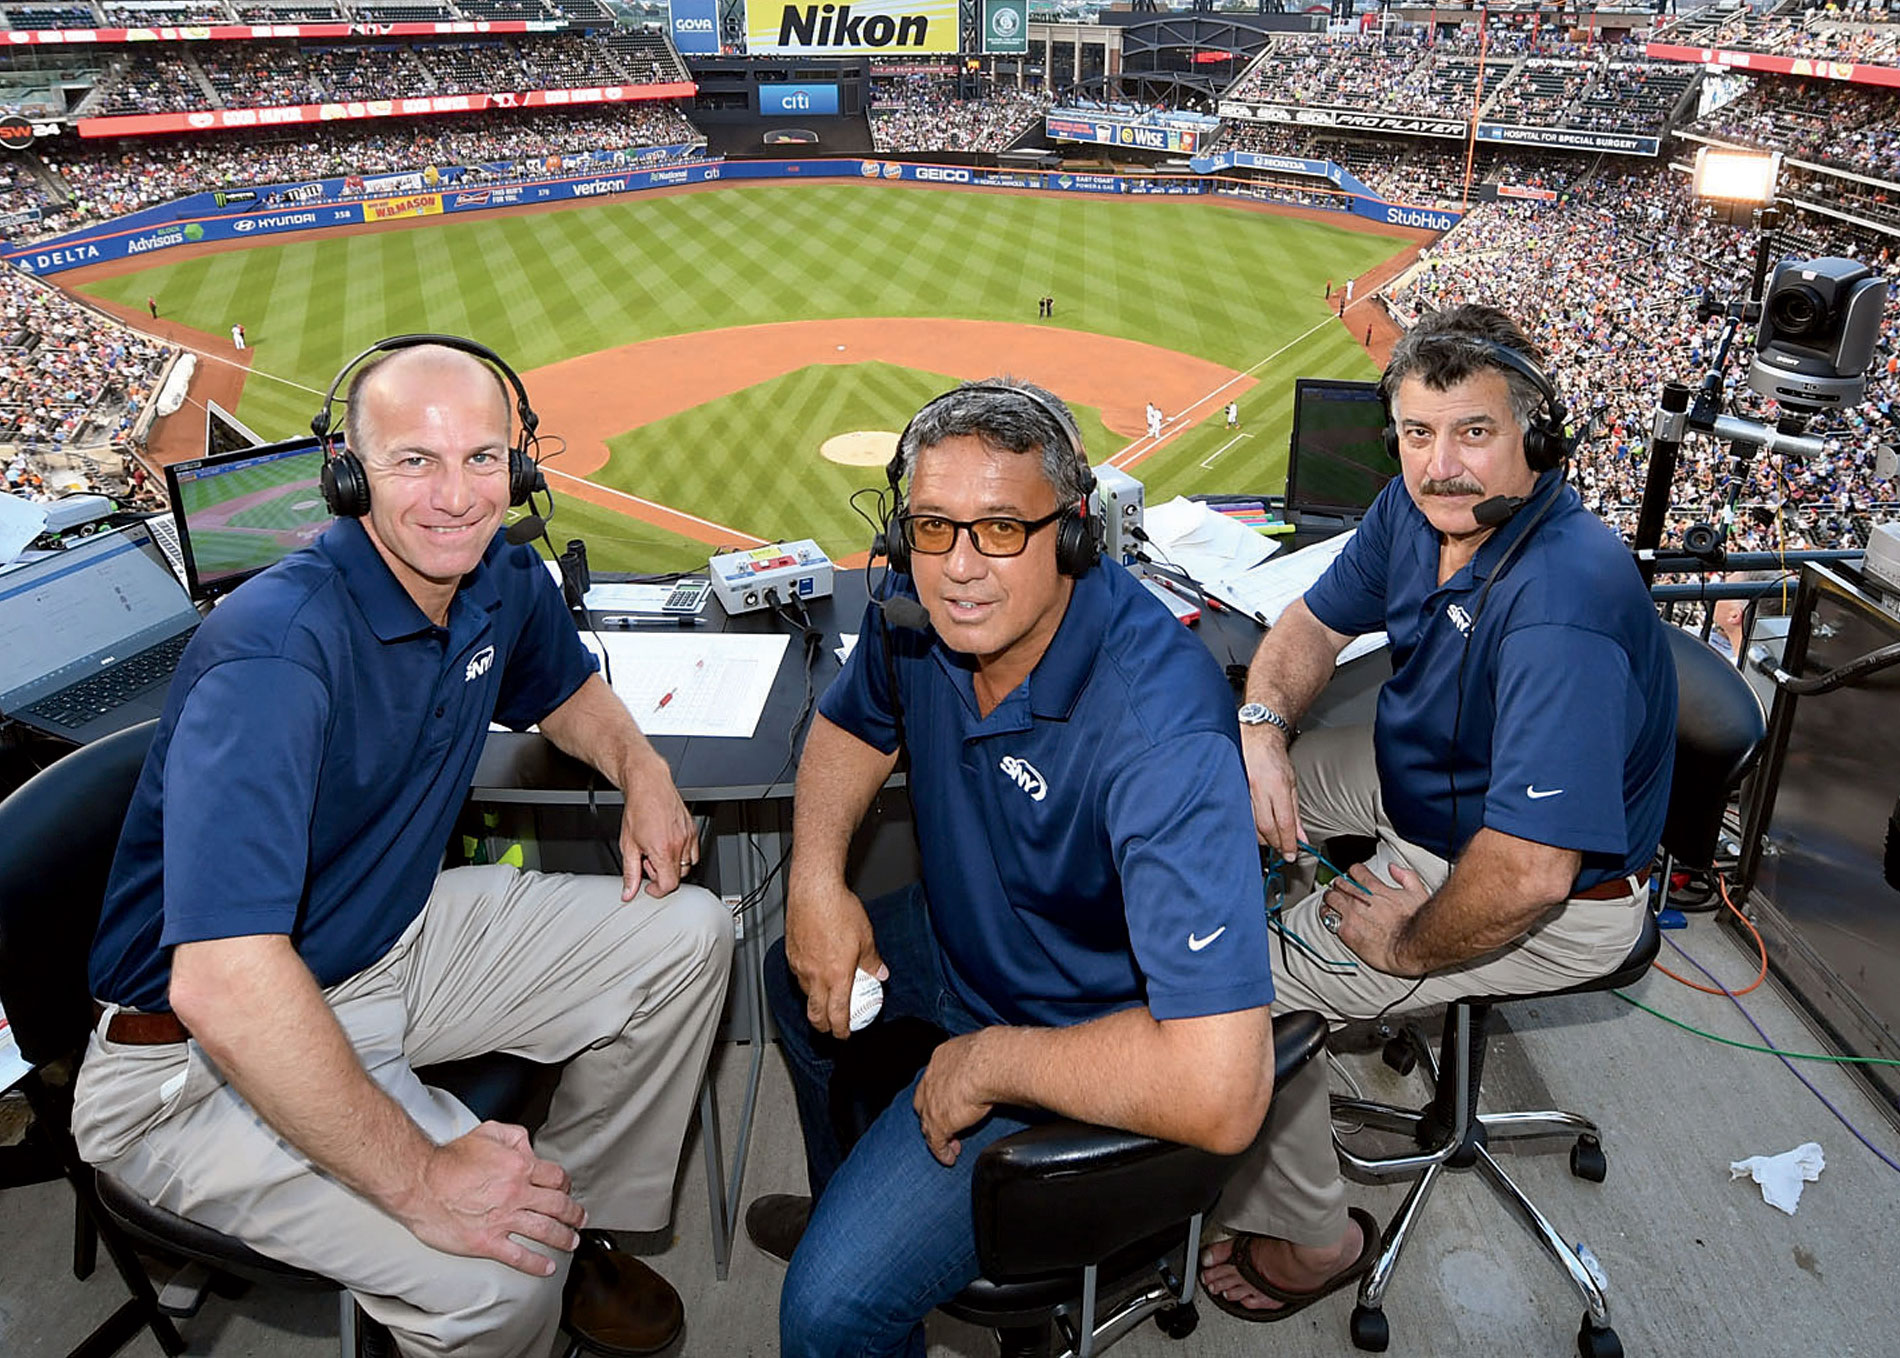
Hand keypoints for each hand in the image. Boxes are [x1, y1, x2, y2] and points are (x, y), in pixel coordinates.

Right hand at [397, 1122, 583, 1276]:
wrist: (420, 1182)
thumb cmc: (448, 1159)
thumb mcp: (487, 1132)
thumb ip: (513, 1136)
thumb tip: (529, 1146)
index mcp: (519, 1167)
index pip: (556, 1177)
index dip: (566, 1185)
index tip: (567, 1191)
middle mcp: (516, 1193)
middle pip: (558, 1205)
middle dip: (574, 1214)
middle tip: (580, 1219)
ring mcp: (503, 1219)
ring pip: (545, 1231)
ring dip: (564, 1238)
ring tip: (571, 1242)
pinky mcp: (487, 1242)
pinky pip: (519, 1256)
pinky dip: (536, 1264)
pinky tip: (546, 1267)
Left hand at [617, 751, 696, 899]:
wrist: (648, 786)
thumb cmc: (638, 809)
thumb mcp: (628, 845)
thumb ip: (630, 873)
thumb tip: (629, 892)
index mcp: (663, 850)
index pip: (669, 885)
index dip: (657, 891)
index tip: (649, 887)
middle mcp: (679, 844)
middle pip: (678, 877)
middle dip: (662, 876)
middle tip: (647, 863)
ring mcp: (688, 836)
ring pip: (687, 865)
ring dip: (672, 865)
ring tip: (657, 853)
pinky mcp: (693, 829)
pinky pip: (693, 852)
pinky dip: (682, 855)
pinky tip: (667, 845)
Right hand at [784, 876, 883, 1039]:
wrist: (814, 891)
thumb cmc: (839, 910)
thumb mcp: (866, 938)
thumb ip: (873, 961)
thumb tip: (881, 974)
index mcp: (837, 976)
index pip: (837, 1015)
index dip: (841, 1030)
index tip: (845, 1034)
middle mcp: (815, 975)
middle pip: (815, 1013)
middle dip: (823, 1026)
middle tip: (831, 1027)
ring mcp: (800, 966)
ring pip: (806, 994)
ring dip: (815, 1001)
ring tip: (826, 997)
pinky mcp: (790, 955)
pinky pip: (798, 976)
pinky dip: (807, 980)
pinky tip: (815, 971)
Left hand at [914, 1031, 994, 1166]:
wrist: (989, 1064)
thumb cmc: (995, 1053)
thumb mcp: (984, 1052)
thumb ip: (984, 1063)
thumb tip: (998, 1068)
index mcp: (942, 1056)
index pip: (935, 1078)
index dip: (941, 1092)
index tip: (951, 1100)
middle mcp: (932, 1077)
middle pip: (924, 1101)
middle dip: (934, 1114)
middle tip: (947, 1124)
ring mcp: (932, 1100)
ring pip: (928, 1123)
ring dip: (938, 1136)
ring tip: (952, 1147)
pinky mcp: (937, 1121)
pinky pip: (935, 1141)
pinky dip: (941, 1151)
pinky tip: (949, 1158)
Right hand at [1241, 724, 1303, 860]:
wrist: (1254, 740)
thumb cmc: (1273, 758)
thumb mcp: (1292, 785)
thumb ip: (1295, 813)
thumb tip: (1301, 837)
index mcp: (1277, 786)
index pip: (1284, 822)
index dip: (1288, 842)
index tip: (1292, 853)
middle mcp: (1258, 789)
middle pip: (1266, 827)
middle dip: (1276, 843)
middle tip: (1283, 849)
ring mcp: (1242, 791)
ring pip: (1251, 825)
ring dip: (1262, 837)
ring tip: (1270, 838)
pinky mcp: (1232, 792)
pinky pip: (1240, 817)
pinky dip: (1249, 827)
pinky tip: (1254, 830)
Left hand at [1324, 862, 1431, 975]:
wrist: (1408, 948)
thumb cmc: (1415, 924)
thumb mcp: (1418, 892)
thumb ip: (1406, 876)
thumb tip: (1394, 868)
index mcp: (1375, 888)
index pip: (1355, 870)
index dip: (1354, 872)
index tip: (1354, 876)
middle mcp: (1359, 899)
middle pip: (1339, 883)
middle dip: (1339, 884)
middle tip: (1340, 889)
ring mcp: (1350, 914)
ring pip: (1329, 898)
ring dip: (1330, 897)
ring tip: (1331, 901)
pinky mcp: (1345, 931)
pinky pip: (1327, 918)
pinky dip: (1326, 914)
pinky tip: (1328, 915)